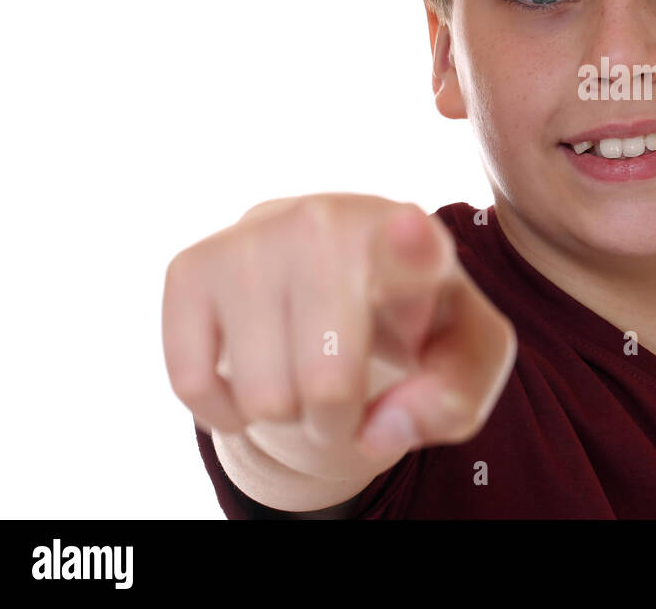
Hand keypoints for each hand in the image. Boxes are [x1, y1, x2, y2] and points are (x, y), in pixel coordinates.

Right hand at [162, 194, 515, 480]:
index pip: (413, 248)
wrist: (341, 261)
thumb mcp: (463, 353)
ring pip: (263, 399)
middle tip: (352, 383)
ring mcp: (254, 238)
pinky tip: (257, 371)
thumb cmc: (415, 314)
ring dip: (289, 413)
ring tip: (308, 365)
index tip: (410, 232)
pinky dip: (227, 411)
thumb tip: (377, 432)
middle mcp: (327, 224)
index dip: (410, 248)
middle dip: (340, 418)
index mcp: (413, 239)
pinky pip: (193, 386)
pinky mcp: (192, 265)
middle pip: (327, 386)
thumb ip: (455, 398)